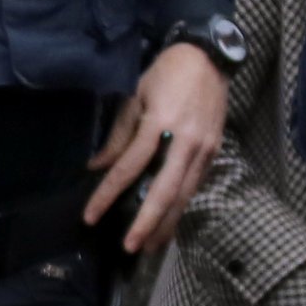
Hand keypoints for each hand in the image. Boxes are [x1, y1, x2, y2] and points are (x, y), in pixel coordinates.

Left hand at [84, 42, 228, 253]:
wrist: (209, 58)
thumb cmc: (166, 73)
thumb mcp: (135, 97)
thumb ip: (118, 136)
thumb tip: (97, 168)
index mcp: (159, 122)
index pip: (129, 167)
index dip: (108, 193)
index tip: (91, 216)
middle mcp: (185, 140)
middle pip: (164, 190)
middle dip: (147, 222)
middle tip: (130, 247)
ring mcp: (204, 148)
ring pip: (184, 194)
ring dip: (167, 223)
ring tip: (151, 245)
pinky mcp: (214, 152)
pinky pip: (195, 185)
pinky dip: (181, 206)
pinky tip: (170, 222)